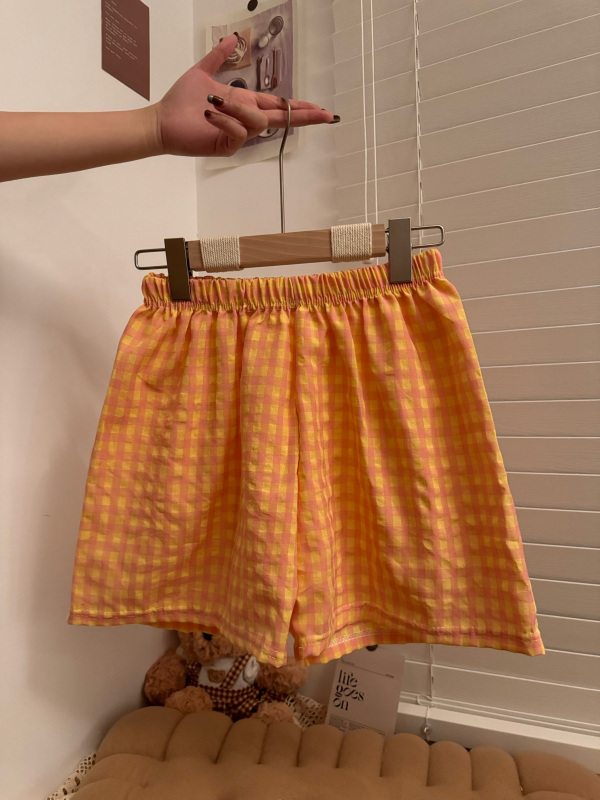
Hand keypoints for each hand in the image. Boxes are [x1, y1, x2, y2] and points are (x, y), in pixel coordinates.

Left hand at [154, 34, 334, 157]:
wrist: (163, 121)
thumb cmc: (181, 101)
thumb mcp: (202, 72)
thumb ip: (218, 56)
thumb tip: (231, 39)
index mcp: (245, 104)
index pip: (278, 106)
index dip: (300, 107)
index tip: (321, 109)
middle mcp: (245, 120)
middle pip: (281, 119)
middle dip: (303, 116)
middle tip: (324, 115)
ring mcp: (238, 135)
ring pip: (258, 122)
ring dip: (239, 109)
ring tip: (214, 102)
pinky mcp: (227, 146)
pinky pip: (239, 133)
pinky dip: (225, 120)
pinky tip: (208, 114)